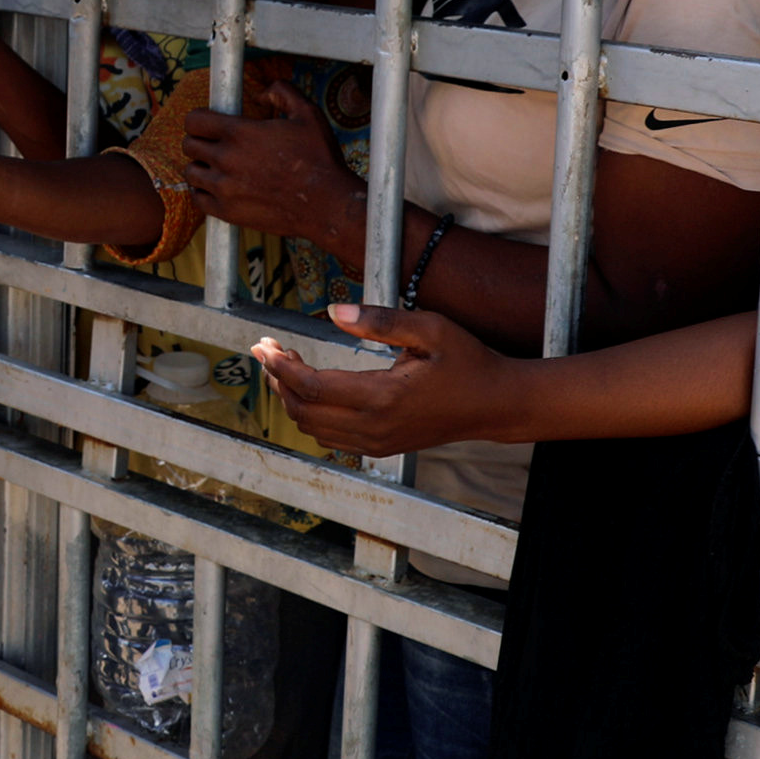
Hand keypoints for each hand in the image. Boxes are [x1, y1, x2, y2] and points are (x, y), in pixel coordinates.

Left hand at [183, 84, 364, 253]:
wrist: (327, 204)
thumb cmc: (319, 158)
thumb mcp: (307, 113)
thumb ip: (282, 92)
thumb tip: (260, 93)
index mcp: (240, 133)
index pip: (194, 120)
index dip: (199, 119)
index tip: (208, 124)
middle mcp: (226, 159)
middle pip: (188, 145)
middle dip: (199, 141)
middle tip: (214, 144)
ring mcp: (224, 188)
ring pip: (191, 172)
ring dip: (200, 167)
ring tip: (216, 167)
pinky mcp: (227, 212)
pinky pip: (198, 199)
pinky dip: (203, 192)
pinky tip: (217, 187)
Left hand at [249, 304, 524, 455]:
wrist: (495, 404)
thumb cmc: (468, 362)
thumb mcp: (430, 329)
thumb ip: (381, 320)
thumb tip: (333, 310)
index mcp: (383, 397)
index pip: (312, 387)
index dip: (280, 366)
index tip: (263, 344)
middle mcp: (375, 427)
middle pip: (303, 410)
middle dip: (278, 379)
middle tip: (268, 350)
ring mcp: (377, 442)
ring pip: (312, 427)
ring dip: (292, 397)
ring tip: (285, 365)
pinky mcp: (382, 448)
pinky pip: (331, 438)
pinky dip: (310, 415)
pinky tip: (310, 389)